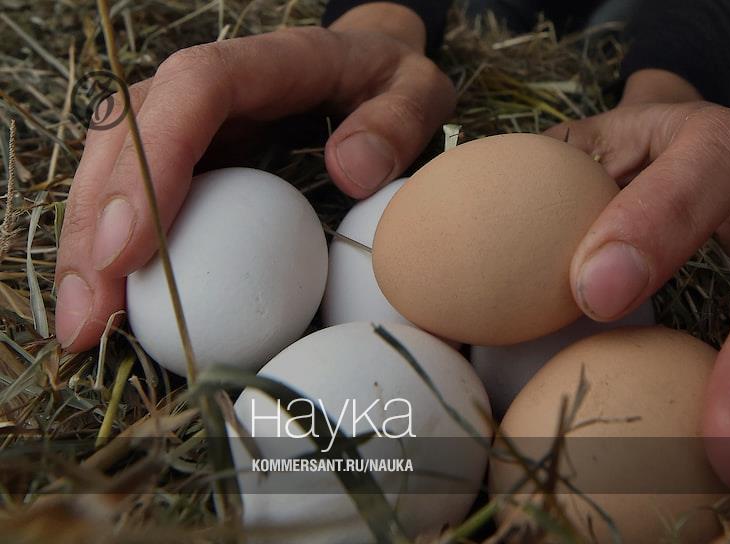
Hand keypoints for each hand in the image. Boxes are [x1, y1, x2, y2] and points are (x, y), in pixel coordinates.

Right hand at [54, 5, 455, 351]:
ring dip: (88, 248)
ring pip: (111, 167)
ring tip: (82, 329)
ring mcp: (186, 120)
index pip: (193, 91)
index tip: (131, 247)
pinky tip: (110, 308)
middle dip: (96, 225)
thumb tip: (350, 171)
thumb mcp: (418, 91)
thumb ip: (398, 122)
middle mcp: (207, 85)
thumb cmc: (392, 84)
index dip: (153, 164)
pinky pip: (133, 194)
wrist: (370, 66)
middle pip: (129, 135)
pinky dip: (114, 249)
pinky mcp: (185, 155)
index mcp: (266, 61)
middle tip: (90, 317)